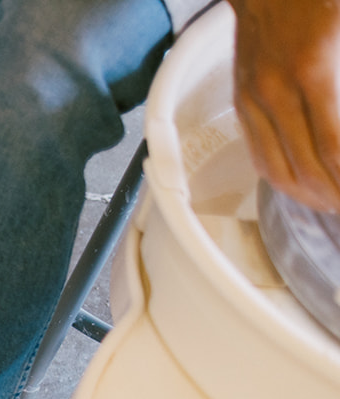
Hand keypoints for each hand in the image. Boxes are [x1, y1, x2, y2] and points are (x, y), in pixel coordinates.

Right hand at [230, 0, 339, 213]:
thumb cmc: (318, 0)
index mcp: (312, 70)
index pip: (334, 147)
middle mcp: (276, 91)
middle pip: (306, 168)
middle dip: (335, 195)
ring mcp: (254, 99)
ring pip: (277, 171)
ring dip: (308, 196)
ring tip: (332, 204)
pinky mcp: (242, 102)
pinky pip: (259, 155)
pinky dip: (282, 179)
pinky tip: (303, 184)